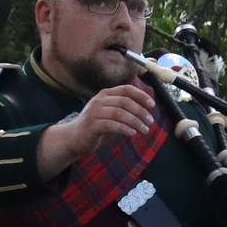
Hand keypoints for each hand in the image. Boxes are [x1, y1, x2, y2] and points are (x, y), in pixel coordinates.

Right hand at [35, 84, 155, 176]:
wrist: (74, 138)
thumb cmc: (98, 126)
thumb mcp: (112, 114)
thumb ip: (125, 109)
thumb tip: (147, 110)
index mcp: (105, 94)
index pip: (126, 89)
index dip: (141, 95)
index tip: (152, 105)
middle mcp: (99, 100)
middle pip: (125, 102)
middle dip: (141, 112)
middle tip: (151, 122)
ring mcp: (94, 112)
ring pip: (120, 113)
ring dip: (135, 122)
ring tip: (145, 130)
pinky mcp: (91, 125)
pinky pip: (111, 125)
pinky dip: (124, 129)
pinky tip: (132, 133)